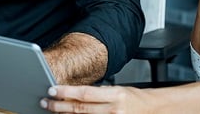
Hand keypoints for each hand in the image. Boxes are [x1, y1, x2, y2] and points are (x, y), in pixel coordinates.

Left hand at [41, 85, 155, 113]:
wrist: (153, 110)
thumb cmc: (136, 99)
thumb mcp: (118, 90)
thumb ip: (99, 92)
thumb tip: (76, 93)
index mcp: (115, 95)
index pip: (85, 93)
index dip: (66, 92)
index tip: (52, 89)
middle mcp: (113, 110)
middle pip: (80, 109)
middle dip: (59, 106)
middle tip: (46, 102)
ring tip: (52, 110)